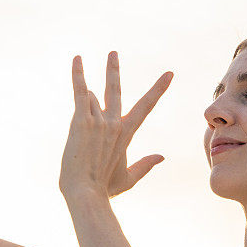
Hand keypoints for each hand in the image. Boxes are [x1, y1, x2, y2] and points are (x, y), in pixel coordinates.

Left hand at [59, 51, 172, 201]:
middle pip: (116, 90)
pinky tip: (77, 59)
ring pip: (91, 98)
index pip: (146, 106)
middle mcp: (115, 124)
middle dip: (113, 70)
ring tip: (80, 108)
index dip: (158, 89)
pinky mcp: (82, 121)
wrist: (86, 194)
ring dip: (84, 99)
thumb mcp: (128, 179)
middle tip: (112, 53)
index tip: (169, 74)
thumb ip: (146, 166)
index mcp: (126, 134)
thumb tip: (162, 157)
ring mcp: (99, 121)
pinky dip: (78, 75)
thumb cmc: (104, 189)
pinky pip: (80, 92)